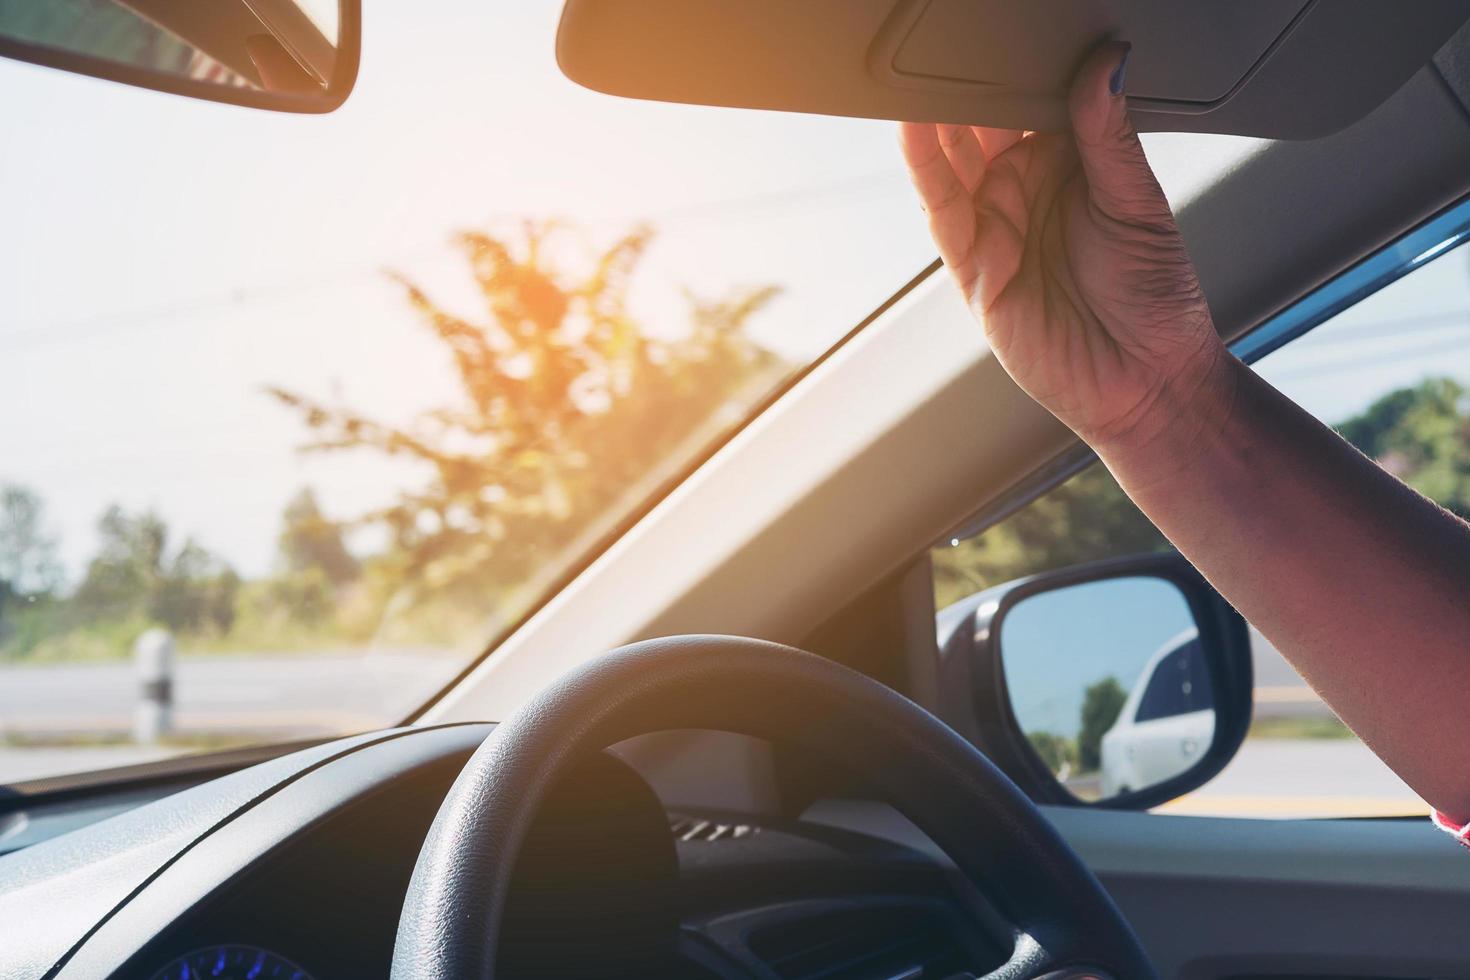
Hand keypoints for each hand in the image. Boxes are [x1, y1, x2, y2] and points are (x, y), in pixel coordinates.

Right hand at [899, 42, 1230, 458]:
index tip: (1011, 22)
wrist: (1147, 382)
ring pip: (952, 156)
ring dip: (937, 113)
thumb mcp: (1139, 203)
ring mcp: (995, 225)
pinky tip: (915, 125)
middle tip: (961, 31)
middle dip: (969, 79)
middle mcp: (1024, 188)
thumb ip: (1110, 134)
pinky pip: (942, 209)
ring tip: (926, 64)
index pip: (1033, 99)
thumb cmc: (1155, 300)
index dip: (1020, 62)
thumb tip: (1106, 63)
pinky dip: (924, 167)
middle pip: (982, 121)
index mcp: (1069, 163)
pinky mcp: (972, 266)